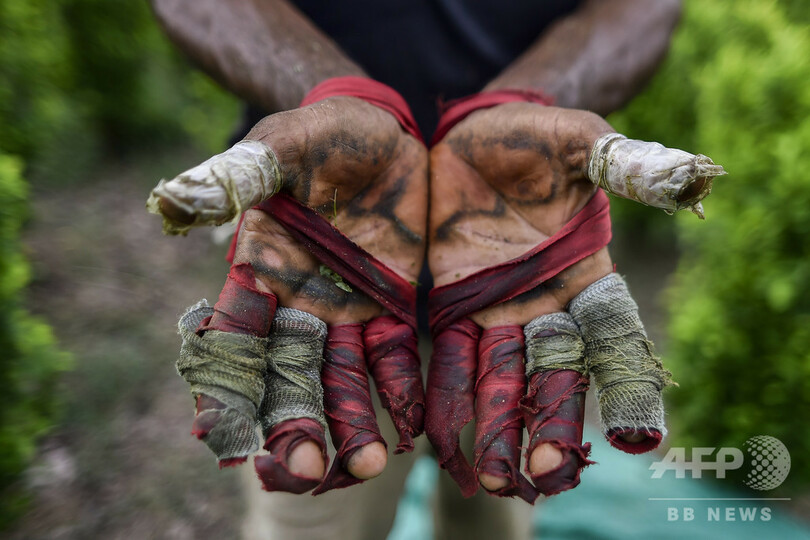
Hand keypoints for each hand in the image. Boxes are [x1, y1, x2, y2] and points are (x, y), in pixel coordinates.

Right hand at [153, 95, 426, 492]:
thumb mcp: (283, 146)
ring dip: (351, 424)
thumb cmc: (324, 133)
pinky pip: (396, 358)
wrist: (385, 131)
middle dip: (294, 425)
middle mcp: (299, 302)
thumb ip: (238, 175)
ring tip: (368, 465)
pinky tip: (410, 425)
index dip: (224, 388)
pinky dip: (400, 391)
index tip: (222, 438)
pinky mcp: (394, 304)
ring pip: (343, 380)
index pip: (233, 340)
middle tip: (307, 470)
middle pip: (289, 377)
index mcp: (260, 269)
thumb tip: (171, 200)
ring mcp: (347, 309)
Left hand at [426, 103, 698, 499]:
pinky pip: (443, 358)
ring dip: (495, 428)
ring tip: (492, 478)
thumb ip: (628, 164)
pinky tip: (436, 437)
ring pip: (498, 379)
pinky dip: (443, 396)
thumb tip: (695, 180)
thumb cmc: (536, 136)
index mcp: (586, 271)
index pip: (614, 336)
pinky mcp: (446, 304)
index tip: (635, 438)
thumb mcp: (582, 142)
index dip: (626, 382)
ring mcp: (494, 309)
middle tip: (540, 475)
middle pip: (552, 374)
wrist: (472, 135)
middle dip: (547, 423)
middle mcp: (544, 303)